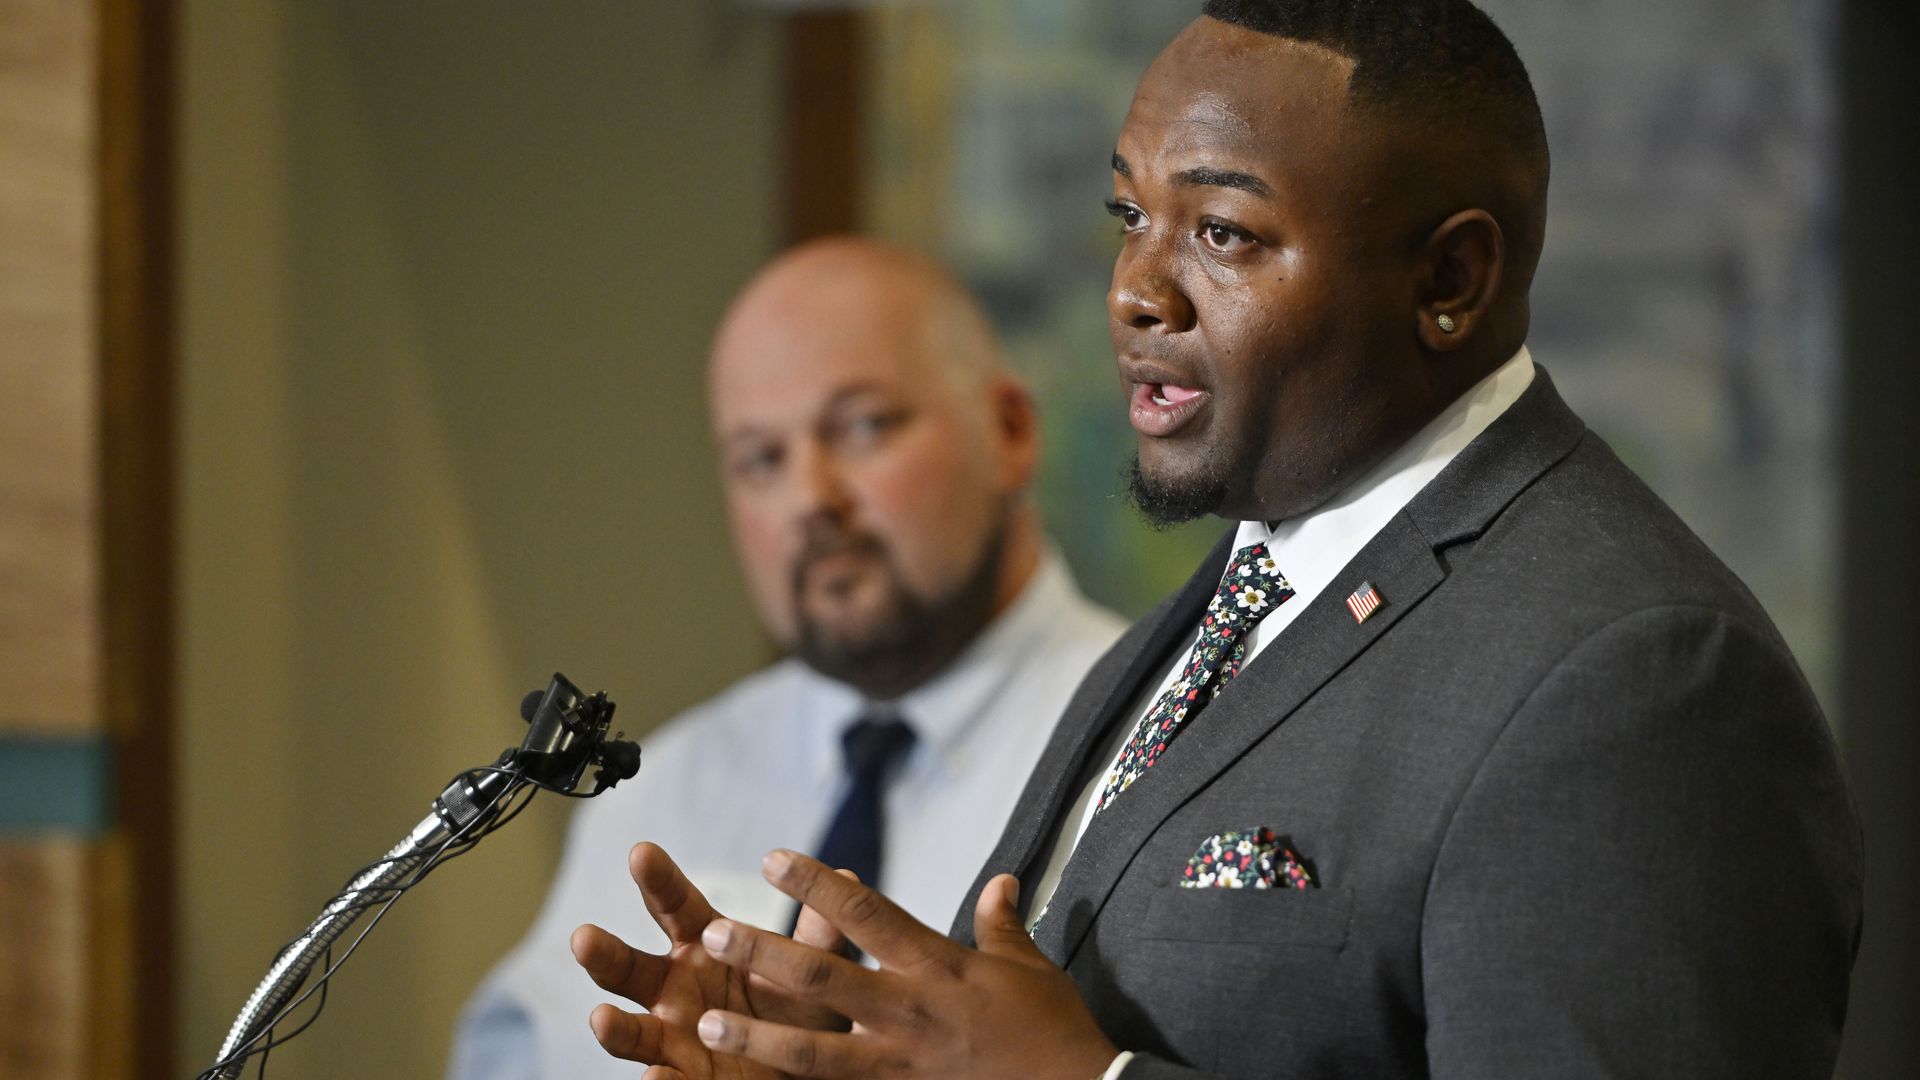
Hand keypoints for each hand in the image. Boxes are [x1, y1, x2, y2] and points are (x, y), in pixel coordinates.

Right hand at [571, 842, 852, 1078]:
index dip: (658, 881)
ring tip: (602, 1018)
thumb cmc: (800, 1010)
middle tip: (583, 937)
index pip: (675, 907)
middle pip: (630, 968)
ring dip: (614, 1028)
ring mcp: (671, 1037)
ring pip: (632, 1031)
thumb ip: (821, 935)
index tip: (641, 851)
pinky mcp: (681, 1079)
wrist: (805, 1068)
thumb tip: (846, 879)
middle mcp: (674, 988)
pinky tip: (655, 1078)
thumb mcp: (814, 972)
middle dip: (605, 954)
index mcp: (704, 946)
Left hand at [691, 849, 1118, 1078]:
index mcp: (939, 965)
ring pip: (815, 1049)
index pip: (868, 913)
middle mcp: (911, 1011)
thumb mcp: (1029, 969)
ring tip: (710, 1022)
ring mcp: (901, 1064)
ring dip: (760, 1034)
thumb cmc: (1054, 1029)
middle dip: (766, 953)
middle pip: (824, 976)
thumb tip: (998, 881)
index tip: (774, 859)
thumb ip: (1001, 925)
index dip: (818, 884)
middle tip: (715, 932)